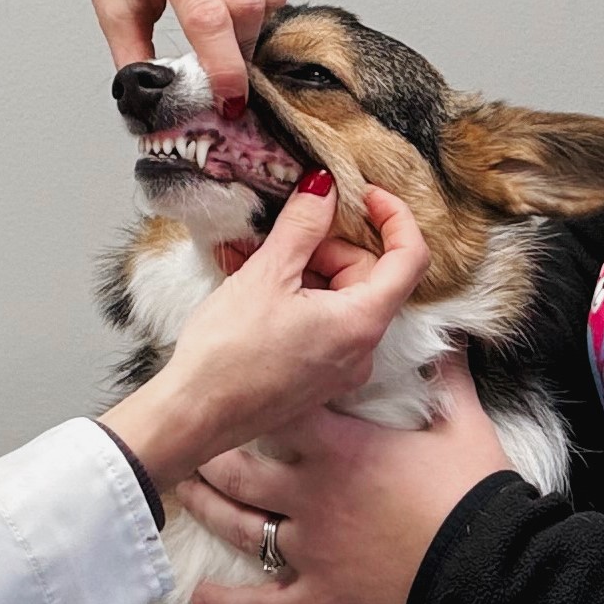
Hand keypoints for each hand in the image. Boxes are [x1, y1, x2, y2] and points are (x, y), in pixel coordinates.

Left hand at [57, 0, 287, 109]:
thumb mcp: (111, 6)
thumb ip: (136, 56)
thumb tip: (160, 98)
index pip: (208, 15)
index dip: (223, 64)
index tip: (228, 98)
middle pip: (249, 5)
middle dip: (239, 49)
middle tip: (218, 69)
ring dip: (251, 23)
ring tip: (215, 27)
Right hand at [100, 181, 429, 493]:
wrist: (193, 415)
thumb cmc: (228, 352)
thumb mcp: (265, 276)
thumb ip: (302, 226)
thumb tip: (324, 188)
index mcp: (361, 323)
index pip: (409, 258)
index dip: (394, 217)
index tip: (365, 194)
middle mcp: (362, 351)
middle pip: (367, 277)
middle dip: (327, 247)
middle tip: (281, 235)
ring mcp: (339, 369)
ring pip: (338, 300)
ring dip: (302, 271)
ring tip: (250, 258)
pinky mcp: (314, 379)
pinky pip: (318, 325)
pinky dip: (294, 299)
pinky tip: (252, 288)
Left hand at [181, 356, 512, 603]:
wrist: (493, 573)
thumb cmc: (478, 497)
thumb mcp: (464, 428)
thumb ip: (448, 380)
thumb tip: (454, 338)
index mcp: (340, 450)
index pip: (280, 412)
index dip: (256, 399)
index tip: (237, 390)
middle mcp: (311, 495)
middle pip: (239, 470)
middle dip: (210, 457)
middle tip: (190, 446)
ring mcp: (309, 549)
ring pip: (239, 527)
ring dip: (206, 510)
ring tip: (183, 495)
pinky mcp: (318, 596)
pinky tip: (197, 597)